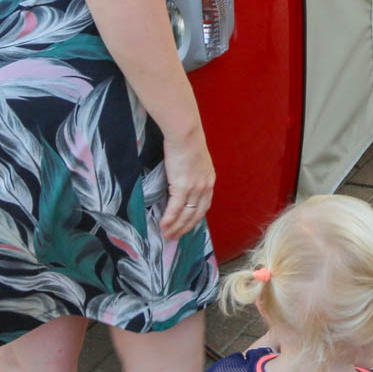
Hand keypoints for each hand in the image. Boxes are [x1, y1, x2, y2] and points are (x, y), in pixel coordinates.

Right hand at [158, 126, 215, 240]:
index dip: (194, 219)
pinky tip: (163, 226)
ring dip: (175, 227)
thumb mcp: (196, 160)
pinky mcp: (183, 186)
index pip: (204, 206)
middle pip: (196, 215)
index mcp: (209, 181)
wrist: (185, 134)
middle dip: (184, 228)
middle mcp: (205, 187)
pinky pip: (176, 208)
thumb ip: (192, 173)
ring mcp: (195, 188)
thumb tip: (181, 180)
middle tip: (174, 237)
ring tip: (166, 235)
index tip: (186, 227)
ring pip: (186, 214)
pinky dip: (169, 219)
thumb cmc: (187, 142)